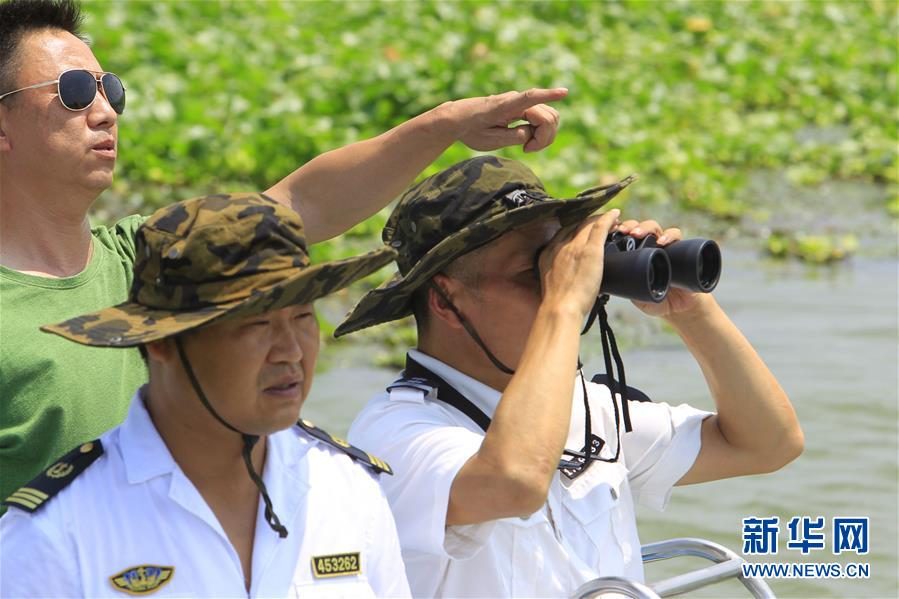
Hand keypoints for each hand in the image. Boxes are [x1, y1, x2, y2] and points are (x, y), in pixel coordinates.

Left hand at [442, 88, 566, 152]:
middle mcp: (516, 100)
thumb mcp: (489, 141)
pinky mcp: (523, 107)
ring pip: (549, 117)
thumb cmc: (471, 130)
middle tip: (527, 150)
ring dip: (545, 134)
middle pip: (548, 116)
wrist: (459, 119)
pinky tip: (527, 141)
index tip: (565, 92)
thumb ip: (512, 137)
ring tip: (526, 147)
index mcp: (505, 106)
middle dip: (545, 136)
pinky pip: (542, 118)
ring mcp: (521, 102)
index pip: (530, 97)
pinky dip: (540, 131)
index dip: (548, 95)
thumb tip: (529, 134)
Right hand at [538, 209, 620, 317]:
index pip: (564, 232)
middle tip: (602, 224)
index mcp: (548, 253)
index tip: (585, 230)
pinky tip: (616, 215)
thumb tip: (571, 277)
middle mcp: (560, 245)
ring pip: (589, 224)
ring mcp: (575, 246)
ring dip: (601, 220)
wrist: (560, 309)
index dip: (576, 228)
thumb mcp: (552, 283)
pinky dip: (608, 218)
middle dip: (589, 222)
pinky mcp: (590, 250)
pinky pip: (600, 227)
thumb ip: (560, 274)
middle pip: (576, 225)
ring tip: (613, 222)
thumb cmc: (559, 304)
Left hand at [615, 219, 702, 317]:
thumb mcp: (637, 297)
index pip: (626, 236)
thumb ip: (628, 291)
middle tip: (624, 231)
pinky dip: (669, 235)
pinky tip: (662, 242)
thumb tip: (614, 287)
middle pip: (639, 228)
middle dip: (631, 226)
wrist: (680, 306)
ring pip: (655, 228)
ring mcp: (665, 246)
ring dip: (646, 227)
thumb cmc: (656, 300)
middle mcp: (650, 247)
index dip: (619, 231)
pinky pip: (677, 236)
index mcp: (636, 254)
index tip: (611, 233)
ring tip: (637, 234)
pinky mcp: (681, 249)